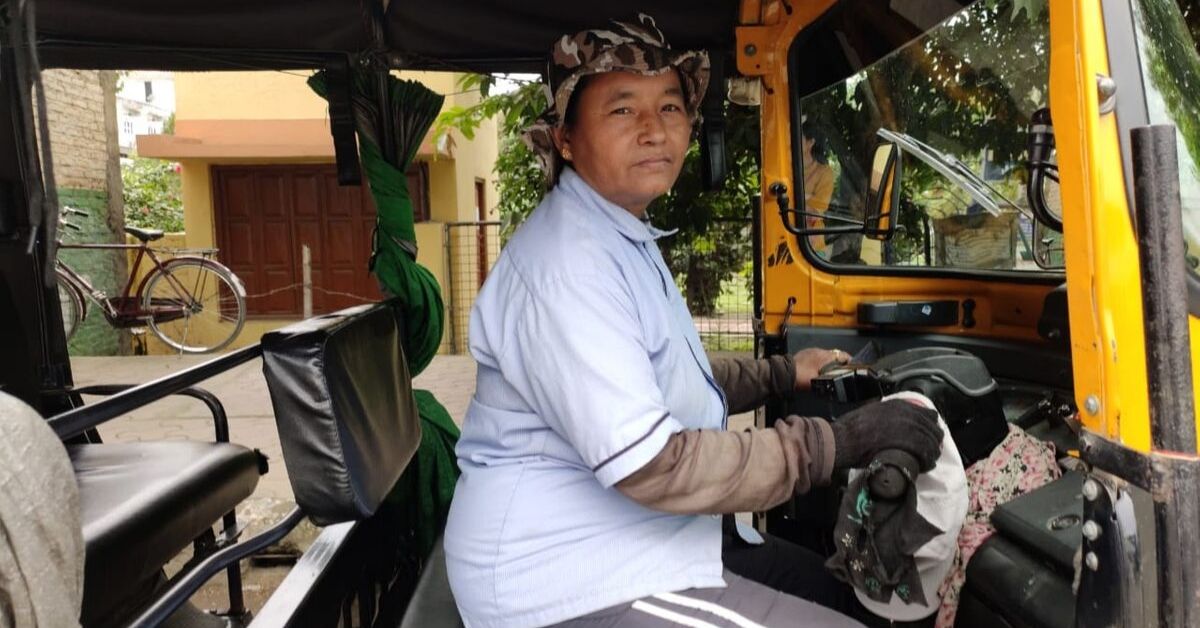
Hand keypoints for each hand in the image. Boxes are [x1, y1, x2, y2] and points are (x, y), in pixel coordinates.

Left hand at [792, 347, 848, 389]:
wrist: (786, 374)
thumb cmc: (803, 378)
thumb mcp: (821, 382)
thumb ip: (832, 379)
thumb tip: (840, 381)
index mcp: (827, 356)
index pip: (844, 355)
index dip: (850, 361)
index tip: (852, 366)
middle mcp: (820, 351)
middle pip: (834, 355)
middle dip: (839, 362)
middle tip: (841, 372)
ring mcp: (811, 351)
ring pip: (824, 355)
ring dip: (828, 362)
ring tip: (829, 372)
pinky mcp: (804, 353)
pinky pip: (816, 356)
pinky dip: (818, 362)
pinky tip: (816, 370)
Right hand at [829, 399, 943, 470]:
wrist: (843, 439)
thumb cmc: (850, 428)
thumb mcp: (870, 412)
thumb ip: (884, 414)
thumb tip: (889, 421)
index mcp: (898, 405)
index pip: (927, 414)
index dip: (931, 426)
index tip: (929, 434)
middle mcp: (906, 414)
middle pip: (932, 428)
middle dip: (934, 440)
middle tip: (932, 450)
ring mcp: (907, 428)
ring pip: (930, 441)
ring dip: (932, 452)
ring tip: (930, 461)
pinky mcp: (906, 443)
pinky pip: (925, 452)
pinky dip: (928, 461)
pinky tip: (927, 466)